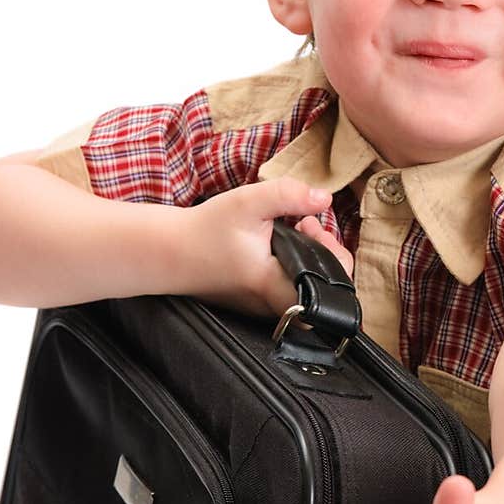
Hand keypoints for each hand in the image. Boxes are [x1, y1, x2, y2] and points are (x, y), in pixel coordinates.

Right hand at [184, 175, 352, 318]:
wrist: (169, 252)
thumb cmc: (205, 229)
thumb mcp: (247, 202)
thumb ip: (288, 196)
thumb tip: (325, 198)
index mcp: (272, 284)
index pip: (326, 297)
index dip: (335, 261)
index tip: (315, 231)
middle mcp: (271, 303)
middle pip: (323, 288)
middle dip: (324, 252)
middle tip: (306, 225)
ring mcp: (265, 307)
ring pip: (308, 287)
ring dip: (309, 256)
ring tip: (293, 229)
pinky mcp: (258, 302)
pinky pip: (289, 287)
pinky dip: (293, 263)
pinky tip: (280, 243)